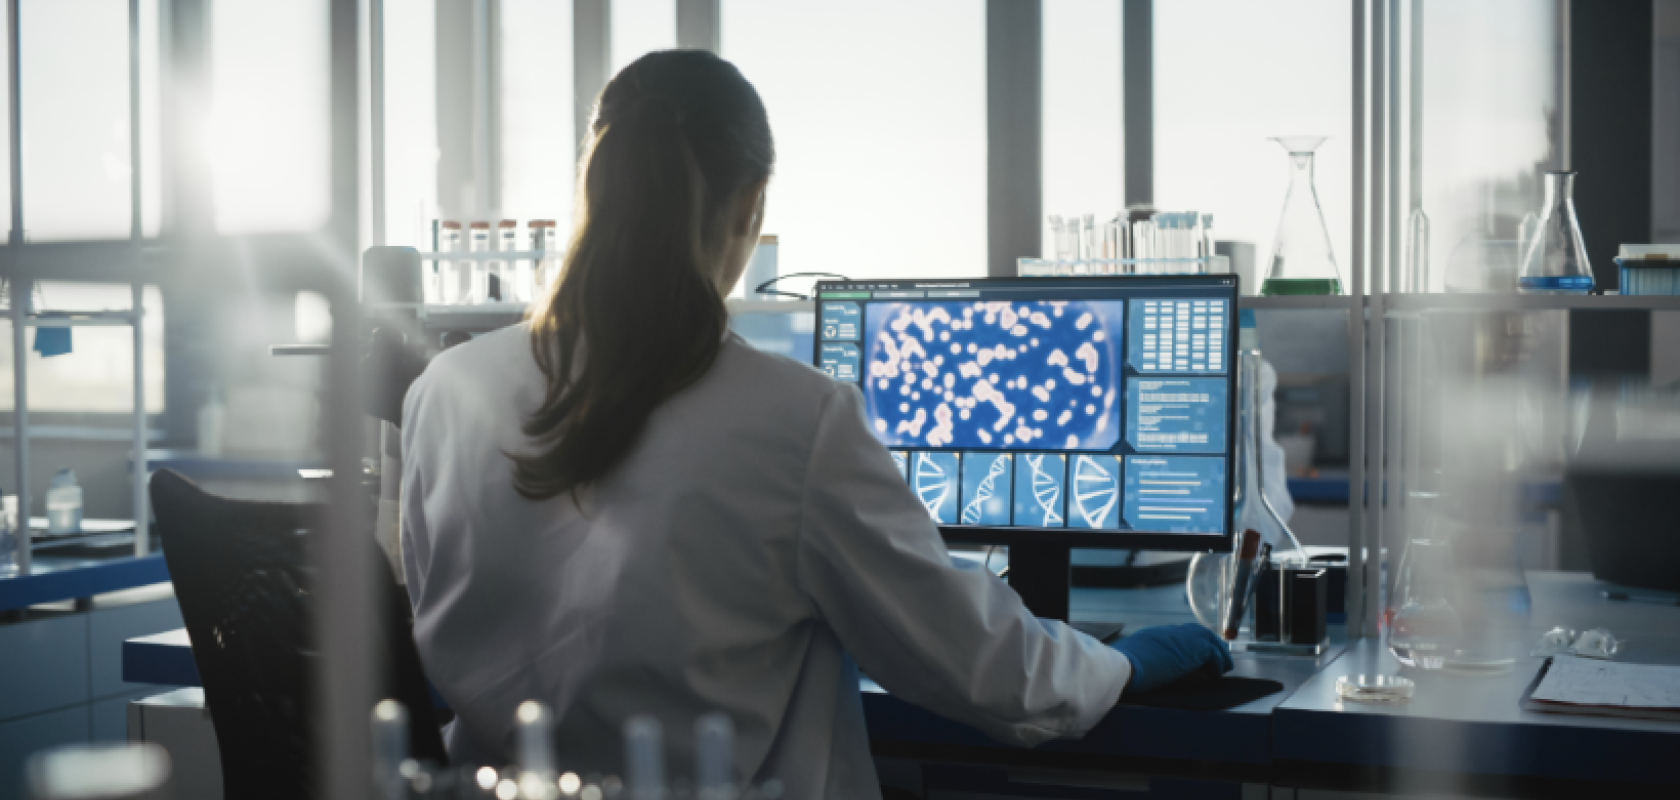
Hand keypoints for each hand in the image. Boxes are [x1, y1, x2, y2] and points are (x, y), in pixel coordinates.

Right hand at [1111, 623, 1233, 693]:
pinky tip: (1215, 674)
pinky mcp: (1194, 647)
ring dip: (1218, 653)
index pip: (1177, 635)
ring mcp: (1181, 636)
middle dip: (1208, 644)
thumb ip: (1143, 660)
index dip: (1189, 644)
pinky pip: (1213, 653)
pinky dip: (1217, 663)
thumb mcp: (1133, 661)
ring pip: (1208, 638)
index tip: (1196, 656)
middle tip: (1217, 658)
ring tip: (1223, 667)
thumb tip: (1149, 671)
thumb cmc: (1122, 669)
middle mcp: (1168, 632)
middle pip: (1195, 632)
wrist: (1124, 665)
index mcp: (1153, 635)